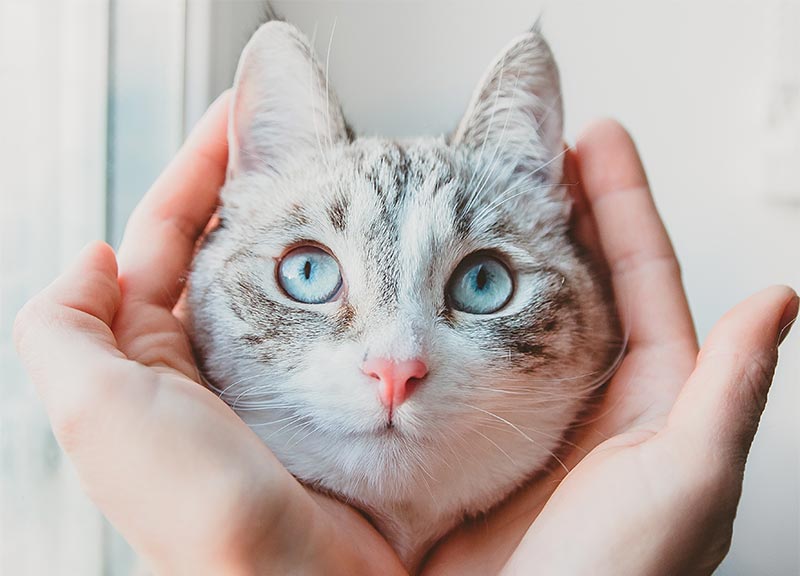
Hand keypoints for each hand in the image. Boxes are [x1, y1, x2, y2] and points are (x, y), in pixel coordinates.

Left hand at [14, 93, 404, 574]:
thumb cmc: (204, 509)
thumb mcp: (97, 415)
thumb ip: (63, 330)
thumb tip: (91, 258)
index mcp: (141, 357)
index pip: (161, 239)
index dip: (197, 172)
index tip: (240, 116)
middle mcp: (200, 363)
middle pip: (224, 248)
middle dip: (256, 188)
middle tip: (304, 135)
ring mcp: (266, 376)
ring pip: (283, 279)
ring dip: (306, 228)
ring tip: (343, 179)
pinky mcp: (320, 393)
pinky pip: (331, 319)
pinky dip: (348, 281)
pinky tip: (372, 254)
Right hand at [421, 120, 797, 574]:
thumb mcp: (687, 483)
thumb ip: (729, 394)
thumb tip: (779, 300)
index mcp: (652, 395)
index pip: (640, 275)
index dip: (618, 202)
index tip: (592, 137)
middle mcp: (589, 393)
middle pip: (573, 277)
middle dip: (554, 209)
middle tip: (523, 152)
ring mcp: (526, 408)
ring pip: (513, 310)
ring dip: (498, 251)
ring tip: (474, 196)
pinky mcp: (474, 431)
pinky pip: (464, 355)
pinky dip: (449, 312)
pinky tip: (427, 282)